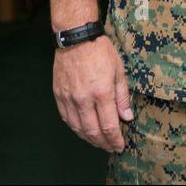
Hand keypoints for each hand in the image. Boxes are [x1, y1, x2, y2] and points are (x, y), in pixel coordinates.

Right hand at [53, 35, 132, 151]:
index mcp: (102, 93)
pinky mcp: (59, 95)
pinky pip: (66, 118)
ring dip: (89, 139)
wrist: (76, 38)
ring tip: (98, 142)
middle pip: (93, 131)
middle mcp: (84, 99)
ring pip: (78, 128)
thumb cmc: (100, 51)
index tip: (120, 146)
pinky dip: (75, 128)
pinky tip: (83, 130)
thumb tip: (127, 117)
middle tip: (111, 147)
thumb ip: (122, 96)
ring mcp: (69, 98)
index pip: (109, 126)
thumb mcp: (119, 71)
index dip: (115, 140)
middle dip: (103, 143)